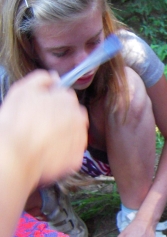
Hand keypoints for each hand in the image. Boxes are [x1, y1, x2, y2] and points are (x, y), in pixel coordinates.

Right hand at [0, 70, 87, 187]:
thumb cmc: (16, 122)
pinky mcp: (76, 159)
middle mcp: (79, 119)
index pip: (66, 97)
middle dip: (61, 118)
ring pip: (74, 134)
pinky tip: (48, 152)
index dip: (53, 102)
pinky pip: (72, 154)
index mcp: (68, 100)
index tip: (43, 109)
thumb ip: (41, 79)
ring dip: (63, 135)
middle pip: (73, 115)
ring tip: (43, 139)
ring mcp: (80, 140)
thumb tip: (53, 77)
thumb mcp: (23, 90)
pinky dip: (63, 154)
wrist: (15, 154)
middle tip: (42, 125)